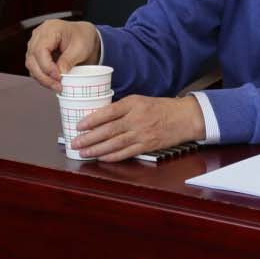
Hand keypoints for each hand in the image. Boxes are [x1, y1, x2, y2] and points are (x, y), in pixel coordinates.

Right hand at [25, 19, 99, 91]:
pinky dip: (42, 77)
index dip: (46, 66)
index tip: (58, 77)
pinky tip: (53, 82)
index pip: (40, 50)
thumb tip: (59, 74)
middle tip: (57, 85)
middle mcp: (39, 35)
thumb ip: (68, 60)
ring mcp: (35, 44)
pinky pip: (34, 68)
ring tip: (56, 86)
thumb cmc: (83, 37)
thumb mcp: (81, 48)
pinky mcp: (36, 53)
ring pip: (31, 65)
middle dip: (44, 76)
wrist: (84, 36)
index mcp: (50, 28)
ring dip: (42, 78)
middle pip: (32, 59)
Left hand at [73, 95, 204, 162]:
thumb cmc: (162, 107)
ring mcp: (142, 134)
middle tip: (75, 142)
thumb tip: (100, 118)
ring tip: (83, 152)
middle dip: (89, 137)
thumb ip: (122, 108)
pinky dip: (112, 156)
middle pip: (108, 130)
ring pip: (114, 143)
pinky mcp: (147, 146)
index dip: (92, 119)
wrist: (184, 117)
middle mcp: (136, 118)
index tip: (79, 125)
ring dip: (97, 149)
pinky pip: (126, 153)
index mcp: (133, 104)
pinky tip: (101, 157)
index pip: (108, 112)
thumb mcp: (141, 100)